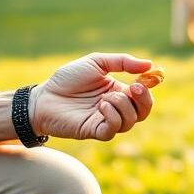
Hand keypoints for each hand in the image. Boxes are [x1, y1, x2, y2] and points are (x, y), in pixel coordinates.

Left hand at [28, 53, 154, 140]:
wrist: (43, 97)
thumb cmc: (67, 79)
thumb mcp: (96, 62)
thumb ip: (122, 62)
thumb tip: (149, 65)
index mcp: (117, 91)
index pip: (143, 96)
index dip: (149, 89)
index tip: (147, 78)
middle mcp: (115, 108)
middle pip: (142, 112)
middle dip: (144, 100)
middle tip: (134, 88)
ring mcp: (105, 121)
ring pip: (130, 121)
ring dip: (122, 106)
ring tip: (105, 98)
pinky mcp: (94, 131)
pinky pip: (113, 129)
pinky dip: (112, 117)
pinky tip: (101, 106)